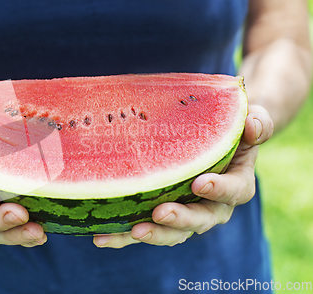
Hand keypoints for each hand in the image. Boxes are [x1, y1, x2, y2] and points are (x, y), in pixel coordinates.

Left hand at [93, 105, 273, 247]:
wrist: (211, 141)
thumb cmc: (229, 130)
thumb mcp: (249, 122)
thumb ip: (256, 124)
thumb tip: (253, 127)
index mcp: (235, 184)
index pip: (233, 192)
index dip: (219, 190)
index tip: (200, 183)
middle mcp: (212, 206)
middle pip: (200, 221)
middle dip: (180, 219)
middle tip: (161, 213)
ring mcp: (185, 213)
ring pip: (172, 233)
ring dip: (153, 234)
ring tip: (132, 231)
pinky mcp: (160, 216)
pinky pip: (145, 229)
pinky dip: (123, 236)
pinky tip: (101, 236)